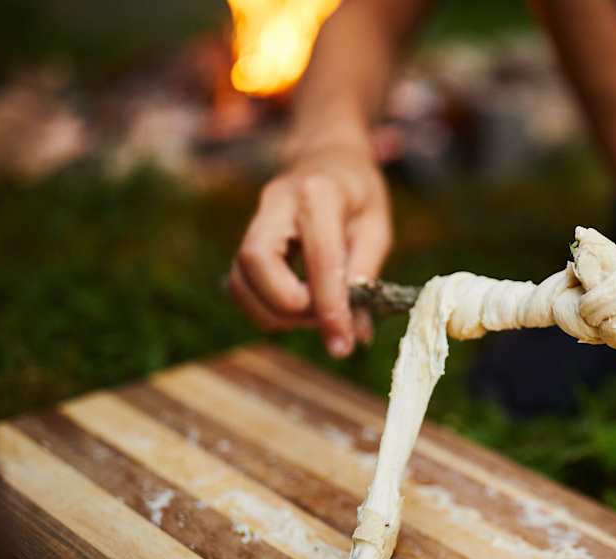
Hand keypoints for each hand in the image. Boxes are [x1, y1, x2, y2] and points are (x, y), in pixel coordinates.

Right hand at [230, 144, 391, 357]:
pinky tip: (299, 307)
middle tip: (326, 319)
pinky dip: (265, 309)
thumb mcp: (376, 227)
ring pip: (239, 280)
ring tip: (314, 316)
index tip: (342, 345)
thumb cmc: (358, 192)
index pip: (318, 258)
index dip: (329, 307)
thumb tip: (357, 334)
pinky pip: (241, 285)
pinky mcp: (246, 240)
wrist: (327, 157)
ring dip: (274, 314)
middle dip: (289, 307)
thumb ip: (366, 276)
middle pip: (256, 264)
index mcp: (318, 193)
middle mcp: (275, 203)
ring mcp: (254, 220)